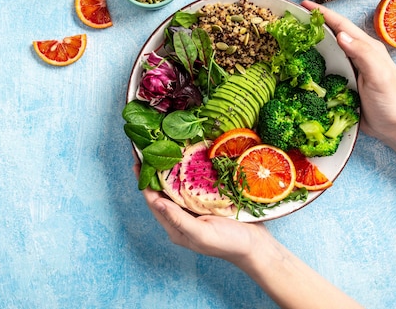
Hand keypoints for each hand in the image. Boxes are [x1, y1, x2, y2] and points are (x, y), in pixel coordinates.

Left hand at [132, 161, 270, 264]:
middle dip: (154, 171)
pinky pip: (193, 184)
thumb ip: (178, 219)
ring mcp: (194, 209)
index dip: (144, 181)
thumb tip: (156, 201)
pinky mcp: (207, 201)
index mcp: (175, 227)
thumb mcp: (202, 234)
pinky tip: (187, 157)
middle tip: (148, 148)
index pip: (153, 200)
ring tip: (162, 148)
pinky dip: (188, 171)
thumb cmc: (229, 244)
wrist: (258, 246)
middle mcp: (181, 216)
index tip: (137, 161)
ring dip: (169, 169)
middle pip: (162, 191)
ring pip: (176, 186)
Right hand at [301, 0, 395, 143]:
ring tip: (291, 38)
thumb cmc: (389, 101)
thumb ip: (363, 54)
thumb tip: (341, 35)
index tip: (304, 5)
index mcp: (366, 48)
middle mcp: (356, 55)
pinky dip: (310, 63)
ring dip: (309, 43)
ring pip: (326, 50)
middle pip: (332, 34)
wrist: (393, 127)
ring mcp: (348, 69)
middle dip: (313, 24)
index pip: (342, 25)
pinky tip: (299, 64)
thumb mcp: (379, 75)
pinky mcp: (341, 83)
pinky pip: (323, 68)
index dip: (323, 14)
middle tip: (292, 19)